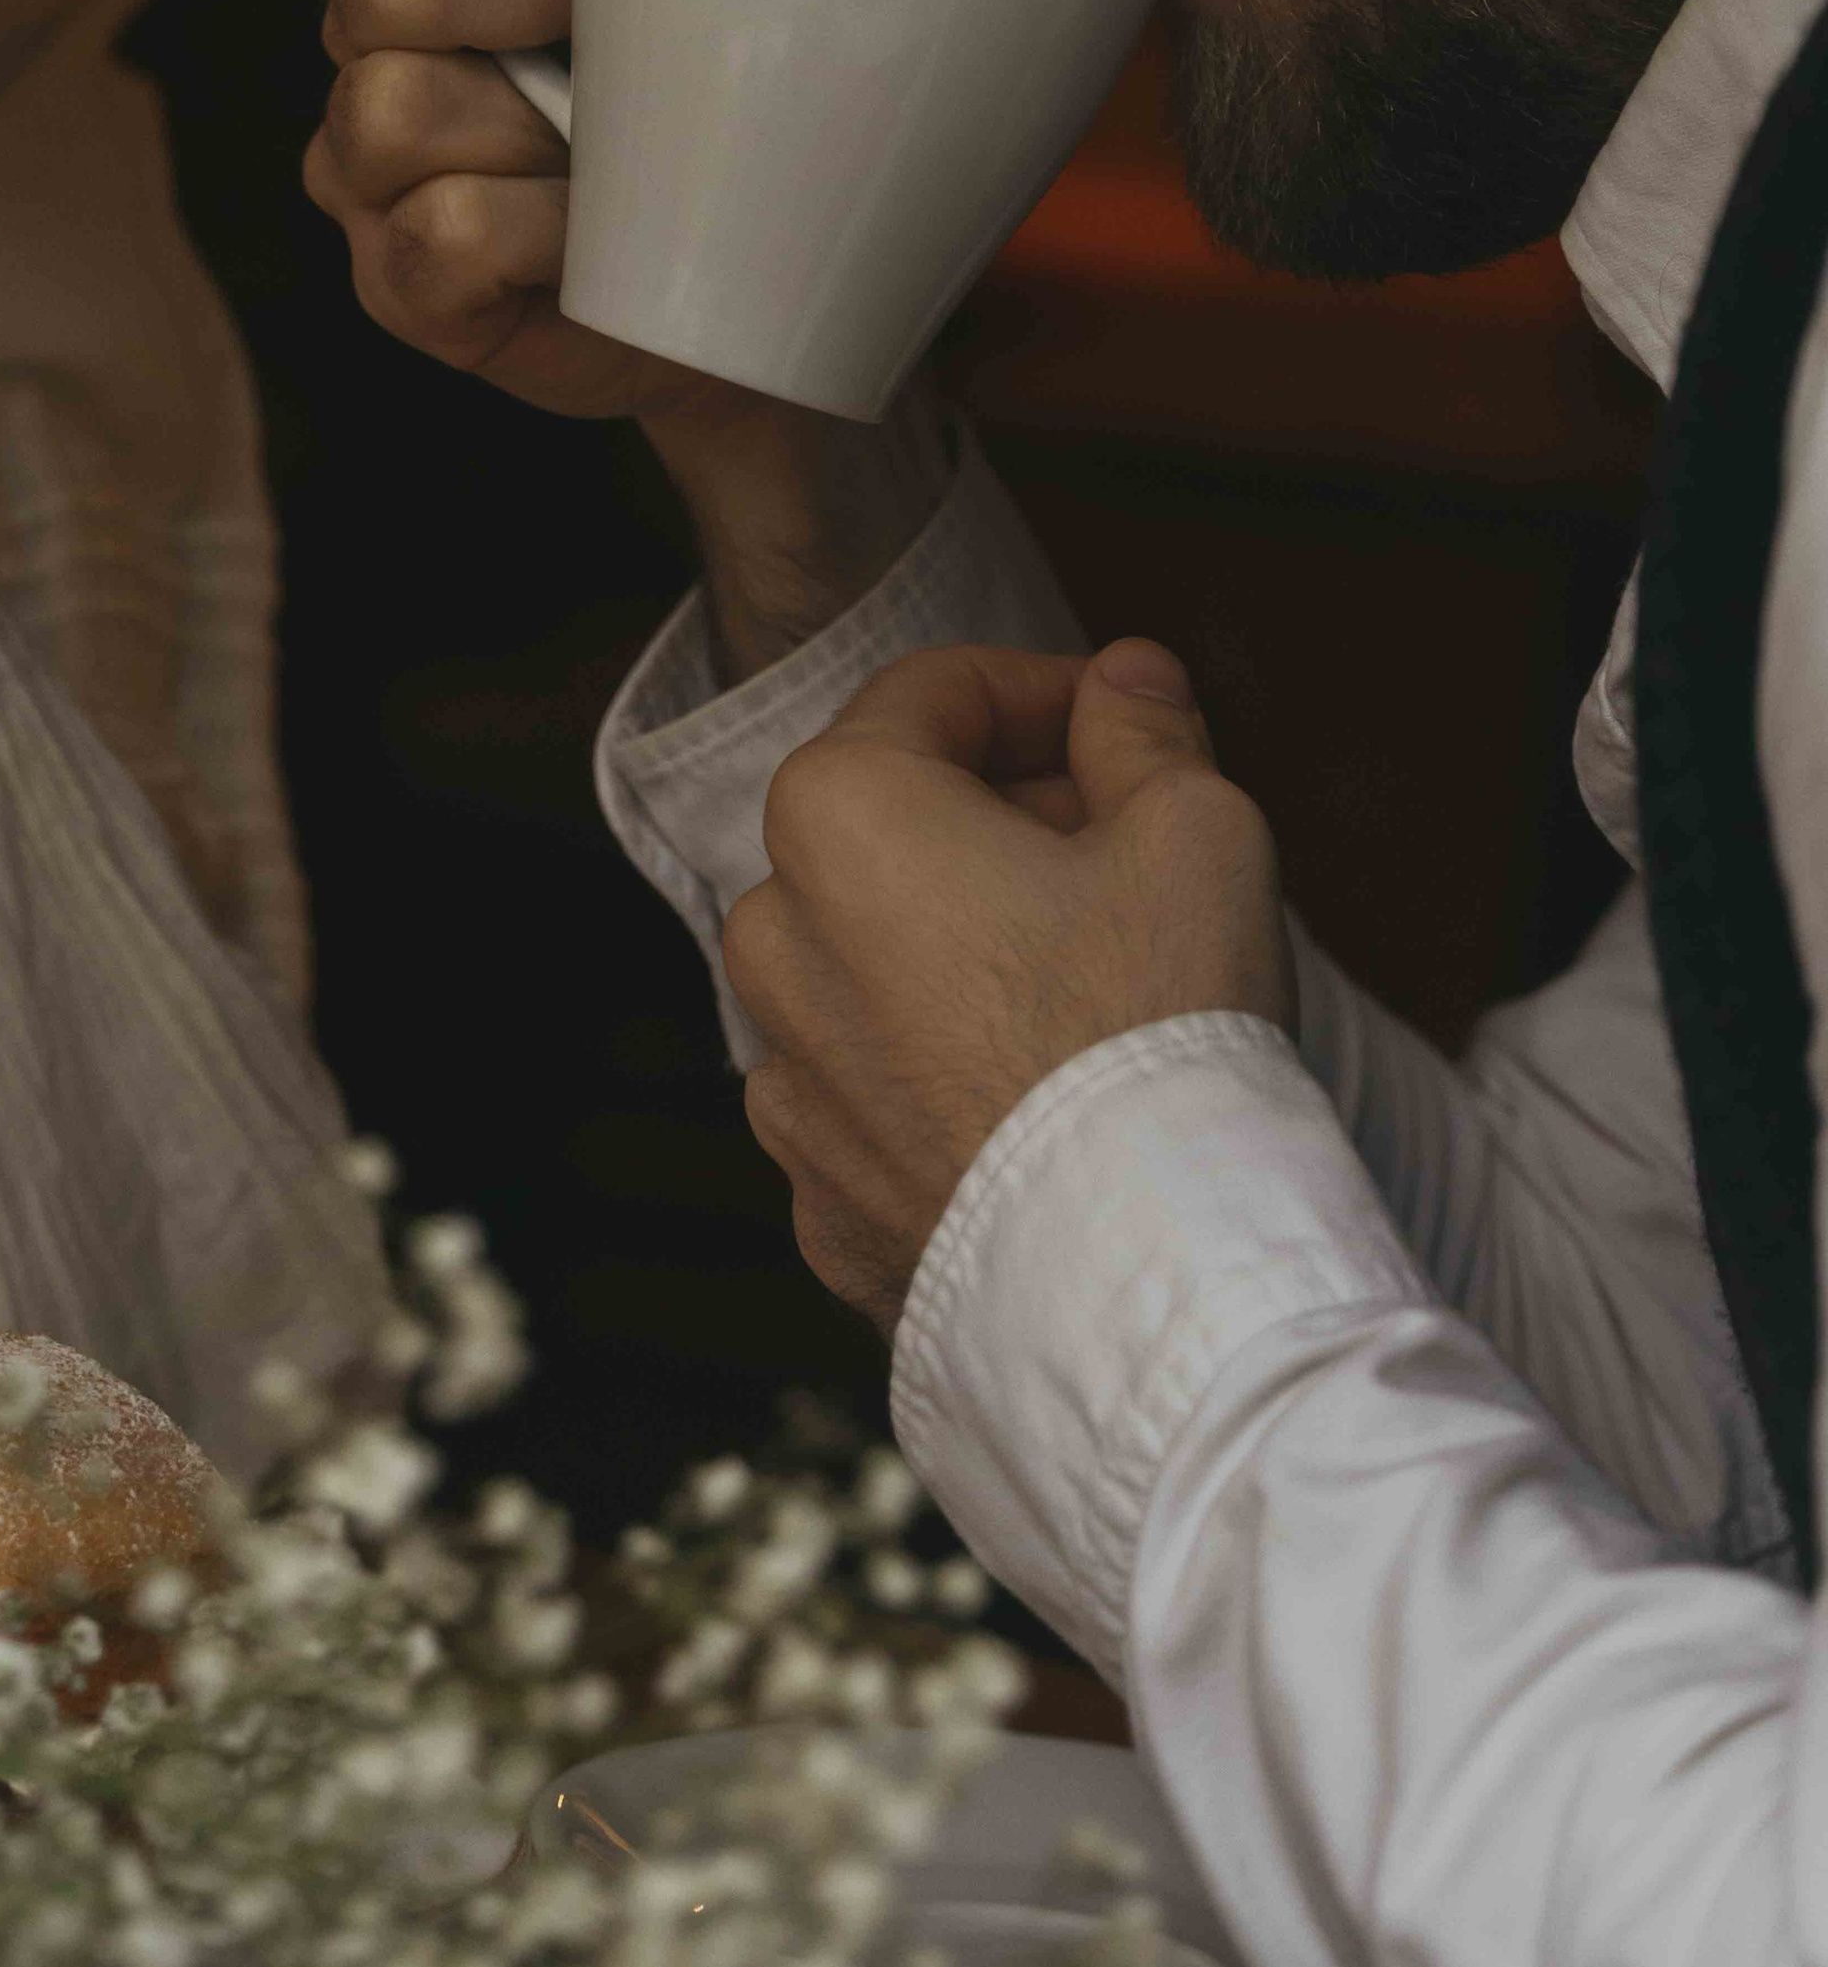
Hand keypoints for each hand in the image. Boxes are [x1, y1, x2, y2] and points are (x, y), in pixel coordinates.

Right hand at [303, 0, 959, 673]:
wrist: (791, 257)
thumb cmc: (720, 61)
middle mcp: (367, 40)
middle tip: (613, 25)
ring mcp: (369, 172)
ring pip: (390, 107)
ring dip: (535, 125)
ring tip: (615, 151)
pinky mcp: (404, 292)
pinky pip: (441, 235)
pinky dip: (543, 232)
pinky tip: (601, 237)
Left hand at [723, 637, 1292, 1334]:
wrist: (1142, 1284)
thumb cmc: (1159, 1032)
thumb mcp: (1193, 829)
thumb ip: (1144, 731)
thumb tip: (1127, 682)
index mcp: (837, 816)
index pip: (936, 696)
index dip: (1050, 694)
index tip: (1128, 725)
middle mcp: (771, 941)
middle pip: (898, 830)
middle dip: (1012, 819)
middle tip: (1137, 851)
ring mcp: (786, 1084)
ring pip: (882, 964)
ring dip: (972, 947)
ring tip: (1104, 984)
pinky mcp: (817, 1202)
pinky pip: (883, 1093)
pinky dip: (950, 1074)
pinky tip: (1055, 1099)